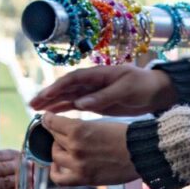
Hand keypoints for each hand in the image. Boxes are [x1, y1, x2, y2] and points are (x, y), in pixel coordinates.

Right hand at [29, 66, 177, 115]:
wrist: (157, 92)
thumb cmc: (143, 86)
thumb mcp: (126, 90)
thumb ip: (103, 96)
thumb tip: (80, 103)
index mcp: (98, 74)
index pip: (73, 79)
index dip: (58, 87)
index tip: (45, 96)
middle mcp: (93, 81)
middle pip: (66, 87)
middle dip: (49, 94)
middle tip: (32, 104)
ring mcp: (93, 92)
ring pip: (68, 96)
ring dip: (52, 102)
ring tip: (35, 109)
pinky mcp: (96, 102)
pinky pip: (76, 104)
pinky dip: (63, 108)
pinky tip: (52, 114)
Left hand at [41, 112, 139, 185]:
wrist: (140, 154)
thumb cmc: (124, 135)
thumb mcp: (99, 123)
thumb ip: (80, 127)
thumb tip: (64, 129)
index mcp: (79, 129)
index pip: (52, 123)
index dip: (48, 120)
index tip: (47, 118)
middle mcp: (75, 147)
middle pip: (54, 138)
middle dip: (56, 133)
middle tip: (60, 132)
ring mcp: (78, 164)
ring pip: (55, 156)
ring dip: (57, 150)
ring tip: (63, 148)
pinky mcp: (84, 178)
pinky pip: (59, 178)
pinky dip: (55, 172)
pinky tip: (56, 166)